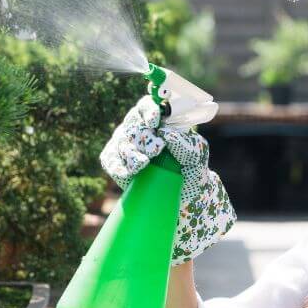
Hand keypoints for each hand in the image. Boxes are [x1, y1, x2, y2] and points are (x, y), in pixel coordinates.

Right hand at [100, 95, 235, 265]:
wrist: (179, 203)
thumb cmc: (190, 175)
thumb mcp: (195, 161)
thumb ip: (187, 147)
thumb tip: (170, 136)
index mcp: (161, 122)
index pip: (149, 105)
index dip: (150, 109)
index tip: (156, 120)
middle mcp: (140, 129)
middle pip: (133, 122)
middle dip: (143, 135)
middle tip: (155, 150)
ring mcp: (126, 145)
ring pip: (121, 141)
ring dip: (132, 152)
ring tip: (144, 165)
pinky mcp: (116, 163)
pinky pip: (111, 160)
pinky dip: (120, 167)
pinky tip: (131, 174)